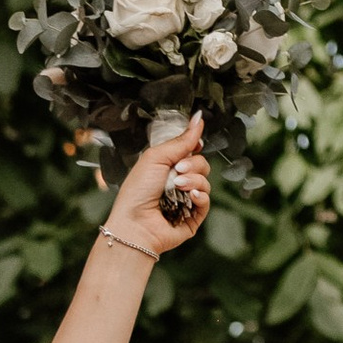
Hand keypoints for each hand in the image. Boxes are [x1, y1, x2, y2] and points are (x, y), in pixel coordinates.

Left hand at [100, 117, 209, 256]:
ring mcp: (185, 200)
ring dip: (194, 180)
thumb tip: (198, 118)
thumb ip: (181, 140)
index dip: (194, 147)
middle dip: (193, 165)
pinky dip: (201, 196)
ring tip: (179, 186)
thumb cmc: (137, 192)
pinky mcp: (192, 217)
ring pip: (205, 182)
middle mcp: (177, 182)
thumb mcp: (157, 157)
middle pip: (201, 164)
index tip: (194, 145)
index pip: (190, 151)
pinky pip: (207, 201)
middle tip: (177, 170)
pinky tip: (191, 196)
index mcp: (166, 167)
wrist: (135, 224)